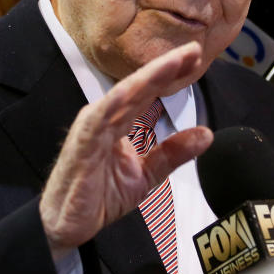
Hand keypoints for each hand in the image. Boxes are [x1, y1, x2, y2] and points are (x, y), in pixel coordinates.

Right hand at [40, 41, 213, 259]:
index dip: (171, 74)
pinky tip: (135, 88)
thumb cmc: (98, 196)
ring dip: (148, 77)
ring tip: (174, 61)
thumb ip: (172, 153)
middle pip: (138, 86)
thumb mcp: (146, 175)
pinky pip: (100, 118)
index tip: (195, 58)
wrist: (68, 224)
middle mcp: (105, 117)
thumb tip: (206, 134)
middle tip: (193, 49)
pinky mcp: (82, 142)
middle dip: (165, 66)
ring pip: (123, 95)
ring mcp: (92, 127)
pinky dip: (117, 101)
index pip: (148, 92)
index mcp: (118, 121)